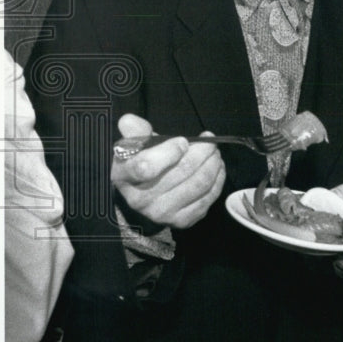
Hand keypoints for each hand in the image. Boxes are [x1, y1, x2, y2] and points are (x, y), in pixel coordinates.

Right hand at [111, 113, 225, 229]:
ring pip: (199, 183)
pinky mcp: (181, 221)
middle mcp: (140, 200)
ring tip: (215, 153)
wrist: (145, 193)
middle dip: (203, 151)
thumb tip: (128, 120)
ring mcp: (161, 213)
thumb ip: (135, 130)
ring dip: (213, 163)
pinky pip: (208, 198)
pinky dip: (218, 179)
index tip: (183, 141)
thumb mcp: (136, 144)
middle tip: (210, 142)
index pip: (146, 166)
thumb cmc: (142, 161)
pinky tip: (217, 168)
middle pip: (182, 171)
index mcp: (124, 176)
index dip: (170, 151)